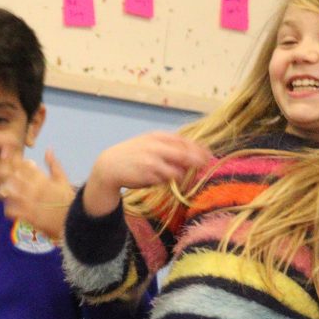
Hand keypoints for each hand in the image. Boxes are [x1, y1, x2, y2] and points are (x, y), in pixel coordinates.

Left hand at [0, 147, 73, 240]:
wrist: (75, 222)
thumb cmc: (69, 200)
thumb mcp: (63, 180)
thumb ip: (53, 164)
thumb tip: (48, 149)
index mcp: (42, 177)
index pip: (22, 164)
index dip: (11, 160)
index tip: (5, 157)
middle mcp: (33, 188)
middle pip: (11, 176)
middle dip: (1, 171)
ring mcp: (29, 202)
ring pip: (7, 192)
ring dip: (4, 191)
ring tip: (3, 192)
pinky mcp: (27, 217)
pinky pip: (10, 211)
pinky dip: (8, 209)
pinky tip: (11, 209)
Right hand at [83, 131, 210, 216]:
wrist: (110, 165)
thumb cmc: (133, 155)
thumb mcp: (149, 144)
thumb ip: (168, 146)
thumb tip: (191, 154)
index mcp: (157, 136)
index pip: (184, 141)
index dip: (198, 148)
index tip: (208, 155)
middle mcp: (156, 146)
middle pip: (185, 154)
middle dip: (197, 161)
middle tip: (206, 165)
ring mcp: (152, 160)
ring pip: (177, 171)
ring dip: (181, 175)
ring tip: (175, 176)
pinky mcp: (148, 174)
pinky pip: (166, 181)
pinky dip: (168, 182)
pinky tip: (159, 180)